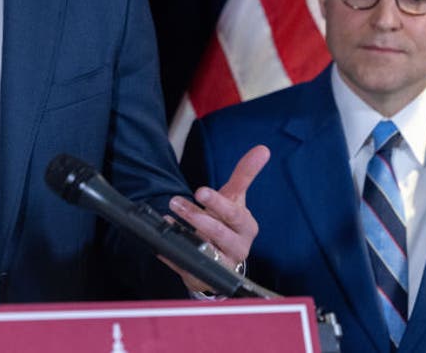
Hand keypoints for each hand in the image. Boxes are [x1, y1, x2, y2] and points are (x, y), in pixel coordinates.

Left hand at [166, 145, 269, 292]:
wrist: (225, 258)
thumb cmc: (228, 223)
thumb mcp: (234, 199)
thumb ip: (244, 175)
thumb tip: (263, 149)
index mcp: (246, 226)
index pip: (234, 213)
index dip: (218, 202)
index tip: (200, 191)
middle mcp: (238, 246)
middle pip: (219, 232)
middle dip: (197, 216)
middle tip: (175, 201)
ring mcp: (223, 263)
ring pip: (204, 249)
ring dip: (184, 233)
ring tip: (168, 217)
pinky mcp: (205, 275)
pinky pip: (187, 264)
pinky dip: (174, 253)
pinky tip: (162, 243)